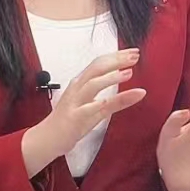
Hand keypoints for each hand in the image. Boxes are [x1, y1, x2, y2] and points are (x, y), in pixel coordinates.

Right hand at [22, 48, 145, 176]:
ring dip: (110, 78)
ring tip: (128, 73)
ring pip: (92, 85)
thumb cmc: (73, 120)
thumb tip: (140, 92)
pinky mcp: (74, 117)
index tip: (134, 52)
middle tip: (134, 56)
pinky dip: (97, 103)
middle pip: (97, 68)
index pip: (100, 63)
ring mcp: (75, 102)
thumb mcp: (100, 109)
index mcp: (82, 82)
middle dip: (116, 60)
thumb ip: (118, 100)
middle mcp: (78, 88)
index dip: (117, 56)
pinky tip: (108, 100)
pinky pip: (86, 109)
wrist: (49, 138)